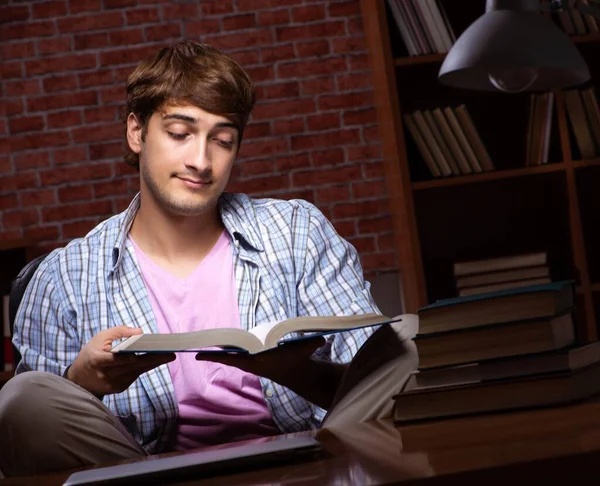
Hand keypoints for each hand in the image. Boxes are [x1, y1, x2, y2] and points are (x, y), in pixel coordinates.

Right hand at [67, 326, 175, 396]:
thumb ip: (119, 332)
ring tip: (168, 355)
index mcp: (96, 359)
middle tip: (169, 354)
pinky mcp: (117, 389)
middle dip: (151, 360)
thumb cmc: (92, 352)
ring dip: (152, 364)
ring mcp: (111, 384)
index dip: (128, 357)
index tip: (143, 353)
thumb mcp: (101, 337)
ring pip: (135, 372)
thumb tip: (139, 332)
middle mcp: (104, 374)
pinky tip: (155, 361)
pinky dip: (144, 368)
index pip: (114, 359)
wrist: (79, 378)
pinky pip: (134, 376)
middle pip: (131, 366)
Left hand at [195, 335, 346, 408]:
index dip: (217, 357)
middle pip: (228, 356)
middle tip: (194, 350)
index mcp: (259, 361)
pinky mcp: (251, 359)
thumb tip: (321, 339)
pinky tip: (212, 346)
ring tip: (199, 345)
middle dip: (212, 353)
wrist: (297, 372)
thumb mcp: (305, 349)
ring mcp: (250, 361)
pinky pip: (234, 354)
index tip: (200, 356)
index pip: (234, 359)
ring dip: (216, 350)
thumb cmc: (299, 358)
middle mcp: (252, 362)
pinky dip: (223, 350)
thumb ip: (313, 344)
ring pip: (229, 354)